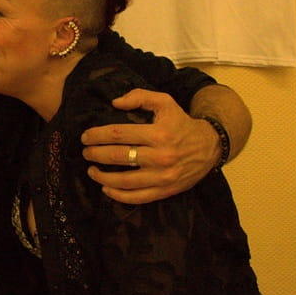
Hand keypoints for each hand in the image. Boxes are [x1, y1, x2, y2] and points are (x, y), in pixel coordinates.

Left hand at [81, 89, 218, 204]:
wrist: (210, 146)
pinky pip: (138, 197)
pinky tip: (106, 188)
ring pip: (125, 181)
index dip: (98, 135)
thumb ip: (140, 97)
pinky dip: (118, 195)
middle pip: (119, 156)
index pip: (119, 134)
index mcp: (158, 133)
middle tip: (85, 152)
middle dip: (96, 154)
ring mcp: (163, 176)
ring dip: (103, 176)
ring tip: (91, 170)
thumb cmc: (181, 123)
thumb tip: (115, 102)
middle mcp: (160, 156)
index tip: (86, 137)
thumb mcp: (165, 102)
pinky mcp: (165, 190)